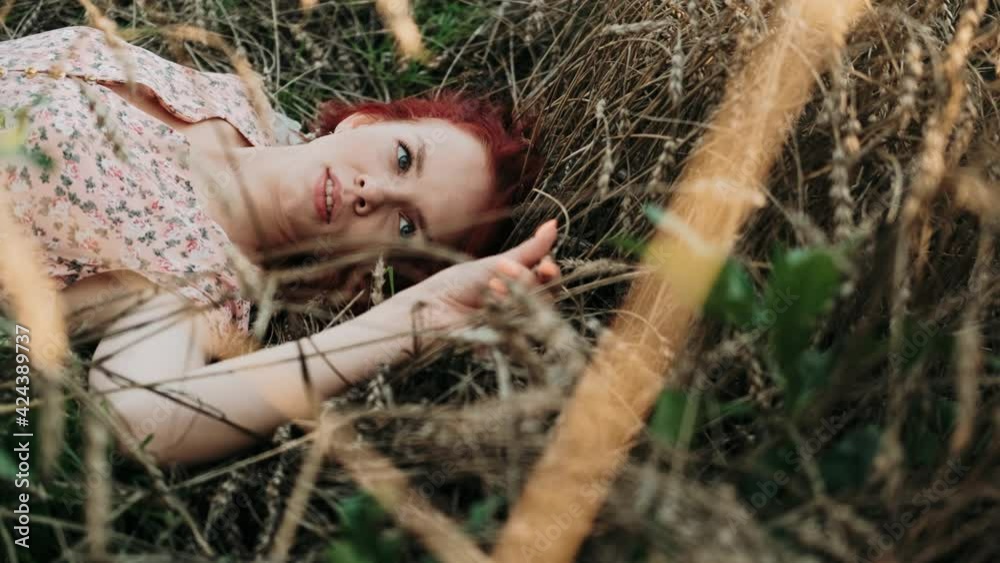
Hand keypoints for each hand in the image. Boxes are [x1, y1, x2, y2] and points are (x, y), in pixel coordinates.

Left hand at [383, 219, 561, 331]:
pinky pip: (521, 330)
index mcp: (519, 283)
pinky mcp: (506, 342)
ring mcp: (514, 324)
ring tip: (490, 288)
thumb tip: (554, 224)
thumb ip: (528, 249)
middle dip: (531, 284)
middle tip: (514, 275)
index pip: (548, 279)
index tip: (546, 266)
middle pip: (547, 296)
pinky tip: (487, 308)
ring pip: (534, 312)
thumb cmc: (457, 284)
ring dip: (512, 296)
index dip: (550, 272)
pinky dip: (505, 316)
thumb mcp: (495, 263)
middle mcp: (520, 304)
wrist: (431, 309)